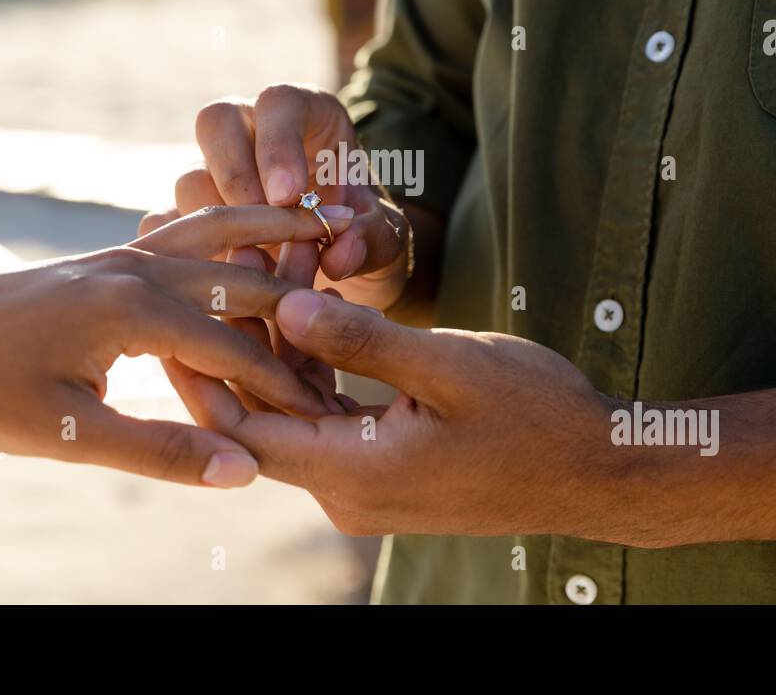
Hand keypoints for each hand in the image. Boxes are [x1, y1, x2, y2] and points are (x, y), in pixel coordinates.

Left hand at [0, 205, 351, 488]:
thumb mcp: (66, 433)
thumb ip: (158, 451)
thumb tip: (243, 470)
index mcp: (134, 311)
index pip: (239, 351)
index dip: (289, 386)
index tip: (334, 413)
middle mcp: (138, 269)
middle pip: (244, 283)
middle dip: (300, 312)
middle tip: (353, 332)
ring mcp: (124, 253)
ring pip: (220, 234)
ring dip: (274, 235)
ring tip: (326, 225)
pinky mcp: (110, 254)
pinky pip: (186, 231)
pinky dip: (230, 225)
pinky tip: (249, 226)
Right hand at [145, 85, 413, 311]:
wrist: (345, 273)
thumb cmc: (366, 239)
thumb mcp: (387, 240)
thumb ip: (372, 239)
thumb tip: (341, 254)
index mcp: (305, 116)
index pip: (279, 103)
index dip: (277, 144)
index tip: (288, 196)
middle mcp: (251, 133)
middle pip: (217, 121)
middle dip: (234, 177)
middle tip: (261, 232)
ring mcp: (213, 175)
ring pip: (189, 180)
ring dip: (216, 227)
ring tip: (255, 269)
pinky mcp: (188, 221)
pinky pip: (165, 229)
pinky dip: (187, 260)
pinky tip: (222, 287)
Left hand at [165, 288, 625, 536]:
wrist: (598, 469)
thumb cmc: (537, 415)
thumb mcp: (451, 365)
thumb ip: (363, 340)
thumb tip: (286, 309)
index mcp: (355, 473)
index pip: (247, 428)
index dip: (203, 369)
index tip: (177, 310)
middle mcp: (348, 492)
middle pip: (262, 421)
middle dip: (235, 350)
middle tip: (206, 284)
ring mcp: (367, 485)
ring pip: (295, 416)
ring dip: (278, 355)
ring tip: (255, 283)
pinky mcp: (386, 469)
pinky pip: (330, 420)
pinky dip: (314, 372)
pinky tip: (305, 316)